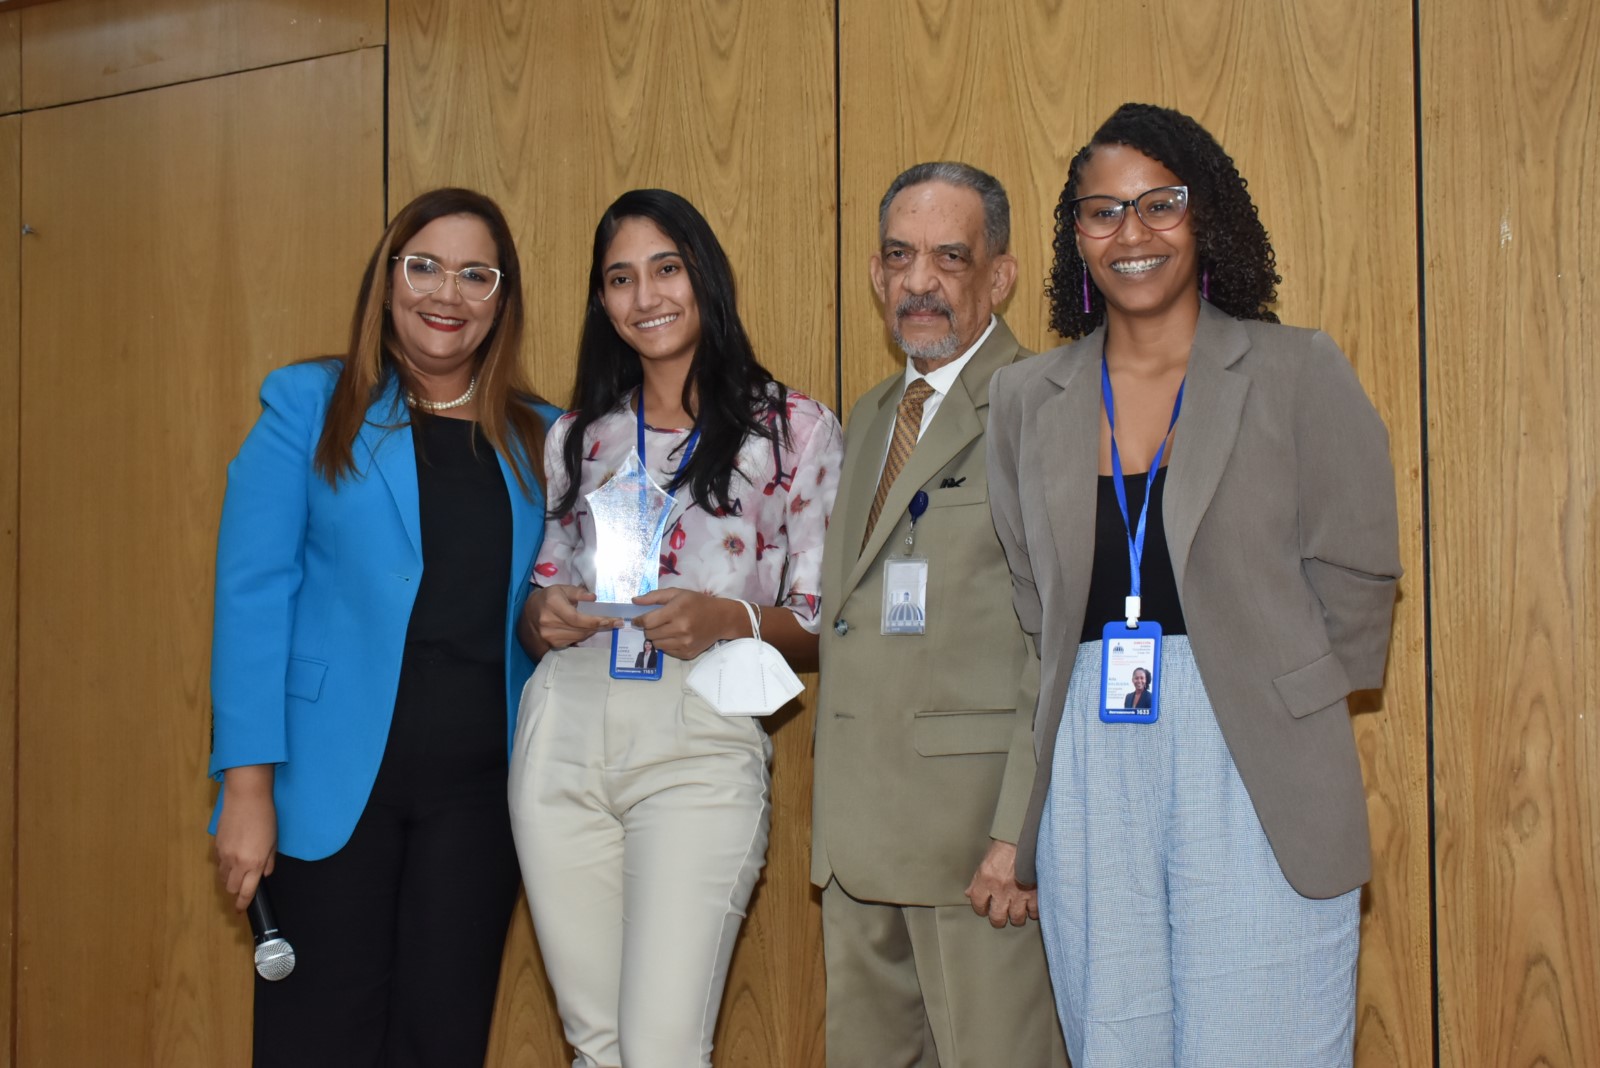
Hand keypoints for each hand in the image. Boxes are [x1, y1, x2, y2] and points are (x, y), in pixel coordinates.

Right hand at [215, 765, 277, 912]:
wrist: (246, 798)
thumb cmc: (265, 817)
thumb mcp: (274, 841)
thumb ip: (269, 861)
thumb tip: (265, 874)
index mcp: (255, 863)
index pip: (247, 891)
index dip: (242, 903)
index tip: (240, 910)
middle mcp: (237, 862)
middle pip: (231, 888)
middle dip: (236, 891)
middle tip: (243, 886)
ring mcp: (224, 854)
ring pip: (222, 877)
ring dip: (229, 878)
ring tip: (238, 870)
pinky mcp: (216, 846)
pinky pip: (218, 863)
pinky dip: (224, 865)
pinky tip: (232, 855)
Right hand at [526, 584, 620, 651]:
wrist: (529, 613)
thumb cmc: (548, 598)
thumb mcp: (561, 589)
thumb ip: (578, 592)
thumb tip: (593, 597)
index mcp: (552, 604)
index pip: (577, 618)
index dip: (595, 620)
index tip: (610, 620)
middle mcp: (548, 622)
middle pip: (580, 629)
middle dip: (599, 626)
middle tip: (615, 622)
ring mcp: (549, 635)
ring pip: (579, 637)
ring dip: (592, 631)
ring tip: (602, 624)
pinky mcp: (551, 644)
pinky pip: (574, 641)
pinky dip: (583, 635)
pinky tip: (588, 629)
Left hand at [632, 589, 744, 659]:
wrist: (721, 619)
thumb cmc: (697, 603)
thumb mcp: (678, 593)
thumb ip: (654, 596)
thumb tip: (634, 600)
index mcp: (677, 611)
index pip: (648, 621)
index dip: (639, 621)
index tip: (637, 620)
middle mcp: (680, 629)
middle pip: (650, 634)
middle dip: (648, 628)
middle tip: (656, 622)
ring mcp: (684, 643)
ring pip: (656, 644)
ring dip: (657, 637)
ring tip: (666, 629)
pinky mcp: (687, 653)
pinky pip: (667, 651)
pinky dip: (667, 644)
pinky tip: (675, 636)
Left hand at [964, 840, 1037, 928]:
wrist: (1025, 837)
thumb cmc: (1006, 846)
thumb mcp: (986, 861)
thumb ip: (977, 880)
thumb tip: (969, 893)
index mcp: (986, 880)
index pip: (978, 905)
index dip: (981, 909)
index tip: (984, 909)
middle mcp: (1002, 889)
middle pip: (997, 918)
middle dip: (998, 919)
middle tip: (1001, 915)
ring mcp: (1020, 893)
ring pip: (1016, 918)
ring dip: (1016, 917)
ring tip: (1016, 911)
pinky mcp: (1036, 893)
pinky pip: (1034, 912)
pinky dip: (1032, 911)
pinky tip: (1030, 906)